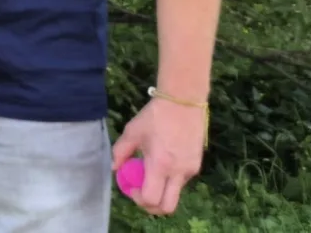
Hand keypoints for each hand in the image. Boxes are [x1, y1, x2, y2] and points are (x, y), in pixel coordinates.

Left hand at [111, 96, 206, 215]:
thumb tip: (114, 168)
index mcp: (160, 165)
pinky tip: (163, 162)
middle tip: (141, 193)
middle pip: (167, 208)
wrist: (183, 102)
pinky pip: (181, 182)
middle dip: (152, 207)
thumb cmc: (154, 116)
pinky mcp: (196, 166)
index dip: (138, 200)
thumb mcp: (132, 131)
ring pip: (175, 195)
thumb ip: (120, 152)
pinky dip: (170, 180)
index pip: (151, 199)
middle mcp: (178, 173)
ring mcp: (190, 171)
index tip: (131, 187)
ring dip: (161, 192)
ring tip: (151, 172)